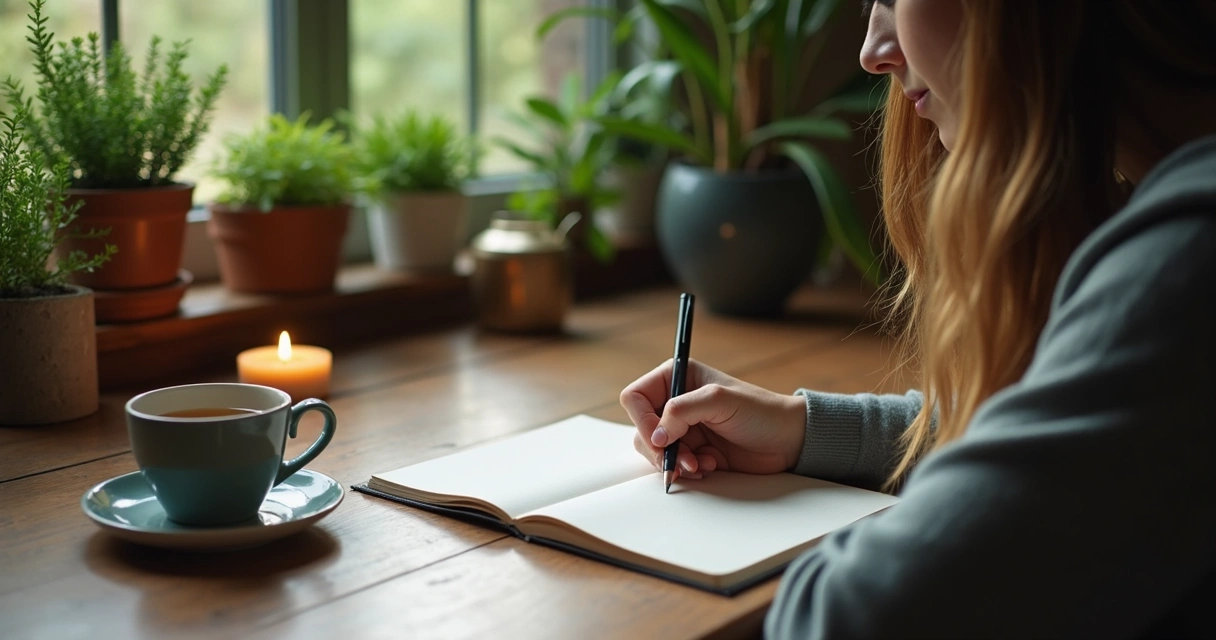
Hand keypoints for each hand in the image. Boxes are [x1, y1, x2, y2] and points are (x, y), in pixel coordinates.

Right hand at [619, 359, 806, 479]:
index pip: (636, 397)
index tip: (661, 439)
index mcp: (678, 377)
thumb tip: (656, 436)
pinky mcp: (693, 451)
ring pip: (654, 450)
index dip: (642, 420)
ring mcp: (683, 429)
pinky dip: (687, 471)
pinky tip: (710, 466)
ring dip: (675, 462)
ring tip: (702, 464)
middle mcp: (676, 402)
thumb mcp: (720, 400)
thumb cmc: (760, 411)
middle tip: (682, 460)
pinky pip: (673, 465)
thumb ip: (682, 411)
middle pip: (642, 428)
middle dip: (660, 449)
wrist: (788, 440)